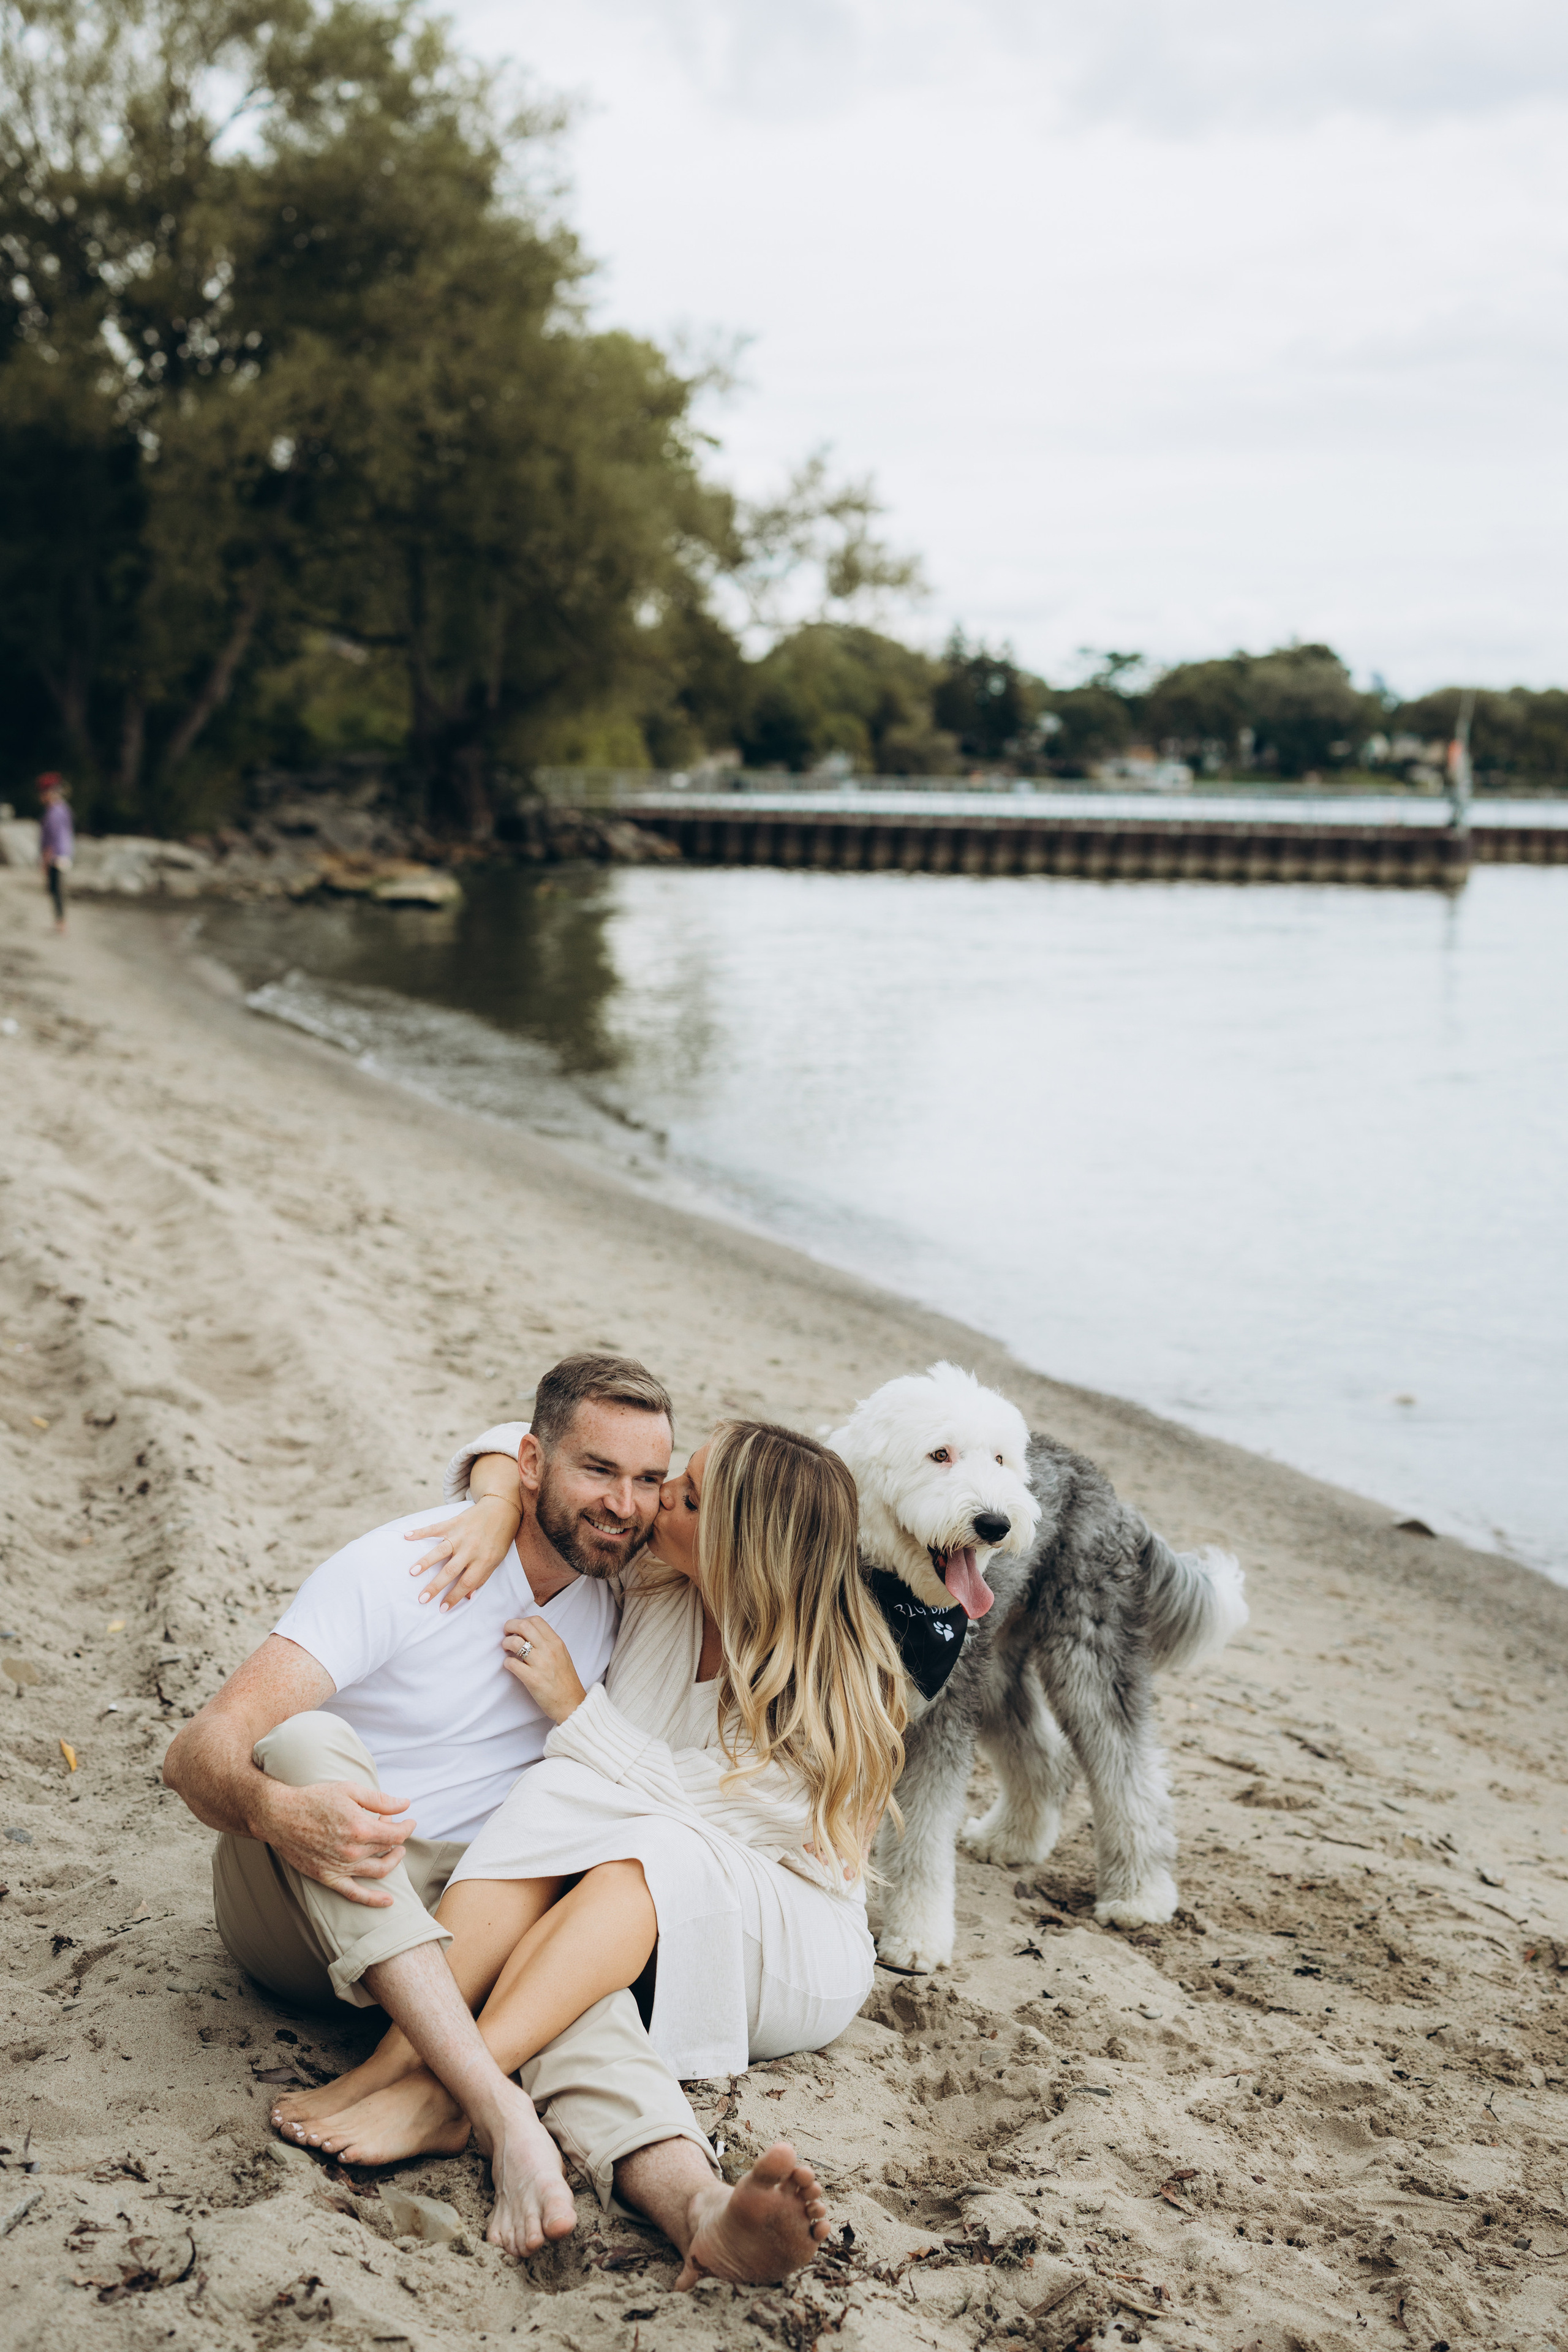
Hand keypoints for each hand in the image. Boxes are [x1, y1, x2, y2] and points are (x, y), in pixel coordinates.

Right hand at [263, 1780, 416, 1906]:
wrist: (279, 1816)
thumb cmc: (314, 1799)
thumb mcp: (349, 1790)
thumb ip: (380, 1799)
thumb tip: (405, 1804)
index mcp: (361, 1828)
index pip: (397, 1834)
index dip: (407, 1826)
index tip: (409, 1820)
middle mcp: (353, 1851)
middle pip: (388, 1849)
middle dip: (398, 1838)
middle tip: (397, 1829)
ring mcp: (340, 1867)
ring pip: (378, 1871)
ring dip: (392, 1862)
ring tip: (396, 1853)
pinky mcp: (327, 1877)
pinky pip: (355, 1894)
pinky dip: (373, 1900)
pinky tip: (388, 1901)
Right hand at [405, 1497, 520, 1609]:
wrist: (501, 1509)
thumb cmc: (499, 1539)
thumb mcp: (496, 1560)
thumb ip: (482, 1578)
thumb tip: (468, 1597)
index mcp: (483, 1560)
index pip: (466, 1583)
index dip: (454, 1597)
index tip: (442, 1609)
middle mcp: (471, 1548)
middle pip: (450, 1570)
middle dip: (435, 1586)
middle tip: (422, 1598)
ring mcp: (461, 1535)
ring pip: (440, 1550)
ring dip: (425, 1561)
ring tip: (412, 1572)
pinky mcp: (453, 1522)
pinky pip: (435, 1528)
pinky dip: (420, 1532)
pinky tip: (407, 1536)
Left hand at [501, 1617, 587, 1724]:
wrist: (572, 1703)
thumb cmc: (566, 1681)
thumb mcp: (562, 1655)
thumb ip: (548, 1643)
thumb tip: (528, 1634)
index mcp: (556, 1642)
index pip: (536, 1620)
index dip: (522, 1621)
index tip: (517, 1629)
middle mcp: (548, 1650)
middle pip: (523, 1626)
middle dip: (509, 1626)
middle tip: (506, 1634)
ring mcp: (540, 1664)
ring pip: (515, 1642)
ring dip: (506, 1644)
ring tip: (507, 1650)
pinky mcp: (532, 1679)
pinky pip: (511, 1664)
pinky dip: (507, 1663)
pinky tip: (510, 1666)